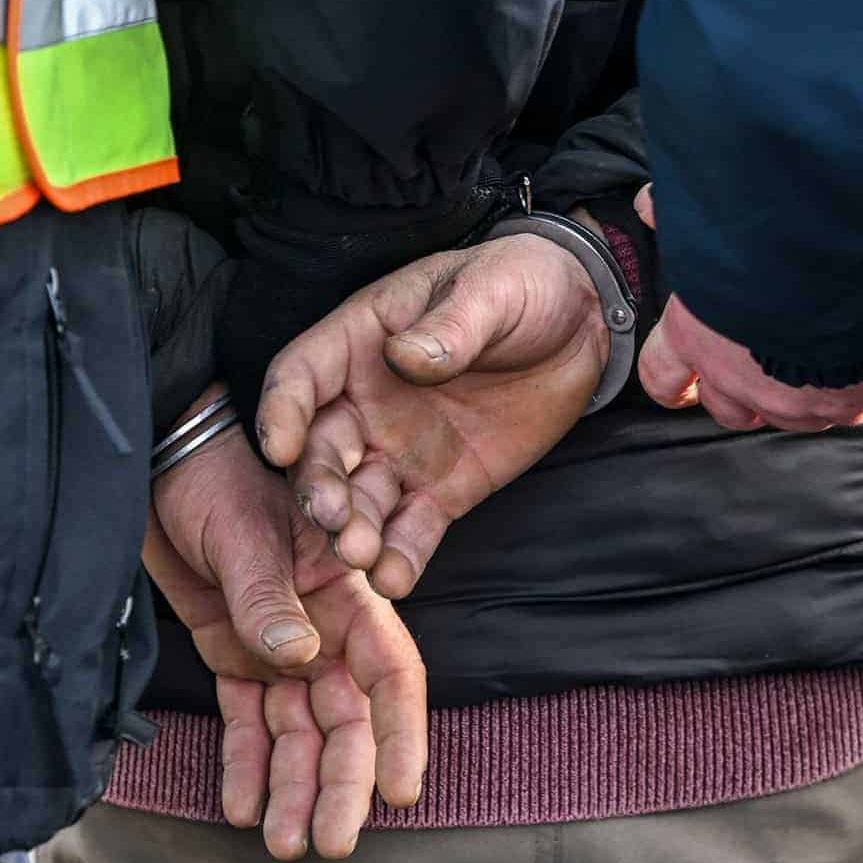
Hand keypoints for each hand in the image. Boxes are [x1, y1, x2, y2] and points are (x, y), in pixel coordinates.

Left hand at [144, 390, 426, 858]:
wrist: (155, 464)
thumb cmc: (212, 477)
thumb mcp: (243, 531)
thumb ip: (268, 596)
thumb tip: (299, 660)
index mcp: (344, 591)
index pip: (390, 670)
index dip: (400, 731)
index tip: (399, 789)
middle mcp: (321, 627)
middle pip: (345, 717)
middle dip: (342, 781)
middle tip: (330, 840)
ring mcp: (278, 645)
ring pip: (298, 731)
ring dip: (295, 787)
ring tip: (285, 842)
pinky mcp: (233, 655)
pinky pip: (248, 721)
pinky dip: (246, 764)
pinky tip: (245, 806)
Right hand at [255, 233, 608, 598]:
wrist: (580, 323)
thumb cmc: (521, 284)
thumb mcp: (490, 290)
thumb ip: (450, 326)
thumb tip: (405, 357)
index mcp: (360, 341)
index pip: (301, 376)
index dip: (283, 410)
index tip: (282, 447)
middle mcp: (366, 402)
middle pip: (323, 450)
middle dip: (319, 485)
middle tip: (332, 516)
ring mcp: (401, 451)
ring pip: (361, 498)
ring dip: (354, 529)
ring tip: (361, 555)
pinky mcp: (442, 489)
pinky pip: (412, 528)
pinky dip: (401, 556)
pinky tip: (395, 577)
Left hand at [632, 185, 862, 431]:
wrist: (843, 253)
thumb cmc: (770, 236)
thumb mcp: (710, 219)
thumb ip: (678, 218)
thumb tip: (649, 205)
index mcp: (693, 335)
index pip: (662, 378)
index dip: (674, 382)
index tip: (683, 383)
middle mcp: (735, 378)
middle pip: (726, 409)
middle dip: (739, 393)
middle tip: (761, 366)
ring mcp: (789, 399)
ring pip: (787, 415)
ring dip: (799, 394)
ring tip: (823, 359)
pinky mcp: (844, 403)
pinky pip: (852, 408)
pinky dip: (862, 389)